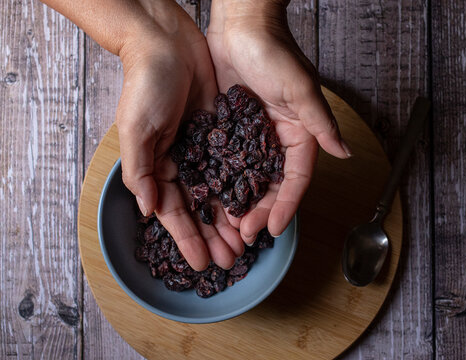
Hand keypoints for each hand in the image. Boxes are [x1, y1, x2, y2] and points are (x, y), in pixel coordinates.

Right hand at [116, 4, 242, 270]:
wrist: (168, 44)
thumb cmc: (146, 85)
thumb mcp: (136, 128)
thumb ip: (140, 170)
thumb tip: (147, 209)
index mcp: (155, 168)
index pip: (174, 212)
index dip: (188, 239)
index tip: (204, 263)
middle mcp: (179, 163)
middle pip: (198, 209)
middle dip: (213, 236)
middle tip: (231, 261)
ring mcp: (201, 150)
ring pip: (218, 193)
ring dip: (229, 219)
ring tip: (245, 243)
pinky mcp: (220, 134)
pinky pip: (233, 168)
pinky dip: (240, 188)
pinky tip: (252, 205)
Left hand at [207, 0, 351, 242]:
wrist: (241, 24)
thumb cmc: (274, 51)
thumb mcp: (301, 89)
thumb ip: (321, 124)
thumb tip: (345, 153)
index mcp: (299, 134)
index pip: (296, 179)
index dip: (287, 205)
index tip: (276, 229)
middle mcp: (277, 139)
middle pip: (271, 185)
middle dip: (261, 211)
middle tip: (246, 234)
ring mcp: (252, 136)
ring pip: (248, 178)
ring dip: (241, 202)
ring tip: (229, 225)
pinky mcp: (230, 129)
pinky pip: (227, 161)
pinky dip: (222, 181)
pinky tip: (211, 198)